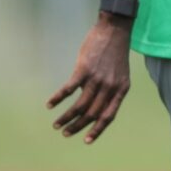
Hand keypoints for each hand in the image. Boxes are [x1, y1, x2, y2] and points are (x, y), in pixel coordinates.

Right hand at [47, 18, 131, 141]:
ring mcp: (97, 79)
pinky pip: (69, 89)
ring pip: (80, 106)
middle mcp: (110, 87)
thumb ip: (110, 90)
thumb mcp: (119, 74)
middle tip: (65, 133)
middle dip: (77, 126)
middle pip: (92, 114)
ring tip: (56, 124)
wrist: (114, 29)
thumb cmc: (115, 52)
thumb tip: (94, 106)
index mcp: (121, 90)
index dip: (97, 130)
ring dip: (66, 117)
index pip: (108, 116)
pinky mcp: (84, 69)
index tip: (85, 141)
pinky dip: (58, 98)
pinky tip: (50, 105)